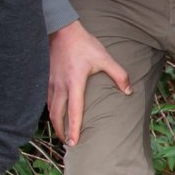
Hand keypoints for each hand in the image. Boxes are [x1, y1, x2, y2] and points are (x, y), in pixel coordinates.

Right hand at [46, 20, 129, 145]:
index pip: (74, 111)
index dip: (74, 129)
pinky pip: (47, 99)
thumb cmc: (84, 45)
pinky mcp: (46, 79)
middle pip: (57, 115)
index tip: (74, 143)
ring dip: (55, 123)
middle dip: (61, 131)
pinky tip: (56, 115)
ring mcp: (51, 83)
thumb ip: (119, 75)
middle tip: (68, 143)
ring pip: (50, 108)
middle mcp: (60, 86)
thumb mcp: (104, 58)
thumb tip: (128, 91)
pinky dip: (51, 111)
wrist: (62, 30)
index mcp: (74, 83)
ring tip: (62, 133)